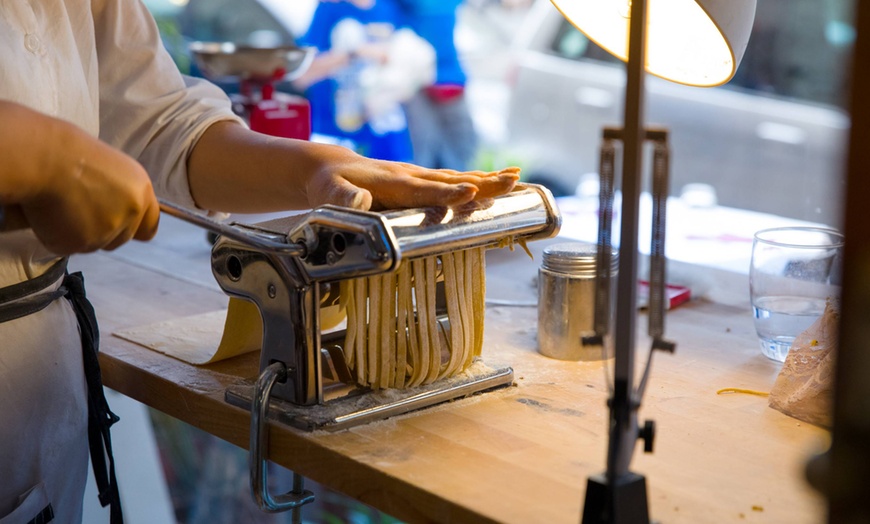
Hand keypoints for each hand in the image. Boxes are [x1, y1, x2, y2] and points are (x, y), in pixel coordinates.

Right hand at [0, 102, 159, 253]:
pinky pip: (67, 246)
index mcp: (141, 192)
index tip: (121, 226)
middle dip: (104, 231)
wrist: (42, 157)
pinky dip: (57, 235)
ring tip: (63, 207)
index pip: (149, 227)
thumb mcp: (112, 170)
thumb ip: (121, 194)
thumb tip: (116, 210)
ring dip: (80, 233)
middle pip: (121, 239)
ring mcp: (106, 232)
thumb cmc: (71, 152)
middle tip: (80, 211)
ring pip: (95, 244)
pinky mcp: (80, 243)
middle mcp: (130, 214)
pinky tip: (49, 214)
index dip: (134, 228)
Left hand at [303, 145, 519, 210]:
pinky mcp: (423, 181)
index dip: (448, 193)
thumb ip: (344, 197)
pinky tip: (499, 183)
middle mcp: (412, 177)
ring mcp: (419, 177)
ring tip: (517, 180)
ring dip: (489, 181)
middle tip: (513, 182)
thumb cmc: (330, 185)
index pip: (425, 189)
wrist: (331, 168)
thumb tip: (359, 199)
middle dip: (484, 183)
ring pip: (459, 178)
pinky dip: (480, 182)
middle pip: (453, 181)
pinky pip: (455, 181)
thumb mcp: (330, 193)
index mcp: (393, 183)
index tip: (471, 193)